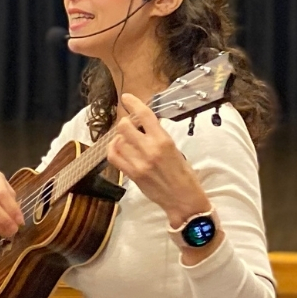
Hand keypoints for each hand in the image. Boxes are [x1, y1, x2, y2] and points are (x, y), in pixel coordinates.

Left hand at [104, 94, 209, 227]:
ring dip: (120, 137)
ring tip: (126, 140)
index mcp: (164, 140)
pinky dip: (113, 149)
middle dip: (125, 123)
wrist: (183, 199)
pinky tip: (119, 149)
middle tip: (130, 126)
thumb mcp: (175, 150)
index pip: (145, 115)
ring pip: (118, 141)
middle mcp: (150, 149)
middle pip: (125, 126)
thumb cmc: (183, 174)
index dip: (133, 103)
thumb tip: (145, 125)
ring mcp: (139, 163)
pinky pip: (114, 157)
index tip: (127, 98)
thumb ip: (159, 136)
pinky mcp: (132, 174)